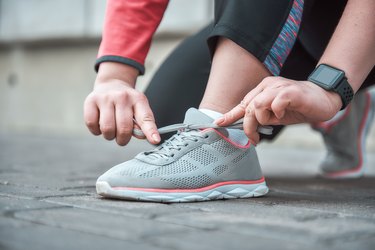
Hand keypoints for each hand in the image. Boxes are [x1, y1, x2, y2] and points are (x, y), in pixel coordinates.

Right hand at [83, 62, 159, 145]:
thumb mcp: (139, 108)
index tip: (155, 140)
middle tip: (122, 137)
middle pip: (124, 128)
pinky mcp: (90, 101)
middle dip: (123, 139)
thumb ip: (141, 124)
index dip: (150, 131)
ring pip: (107, 129)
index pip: (146, 118)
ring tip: (111, 129)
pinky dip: (96, 131)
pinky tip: (100, 124)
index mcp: (138, 100)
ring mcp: (106, 98)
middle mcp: (122, 97)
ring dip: (109, 136)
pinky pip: (92, 125)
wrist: (111, 84)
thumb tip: (142, 136)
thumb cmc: (127, 103)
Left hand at [215, 76, 341, 143]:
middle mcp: (268, 86)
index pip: (243, 104)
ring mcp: (279, 87)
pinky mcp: (290, 91)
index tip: (218, 124)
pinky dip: (277, 112)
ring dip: (262, 119)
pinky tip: (284, 114)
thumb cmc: (299, 107)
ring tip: (274, 121)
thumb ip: (262, 118)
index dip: (230, 115)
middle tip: (254, 139)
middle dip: (248, 126)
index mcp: (263, 90)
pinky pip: (275, 103)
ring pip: (257, 105)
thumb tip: (249, 128)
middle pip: (248, 107)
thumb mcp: (276, 115)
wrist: (324, 99)